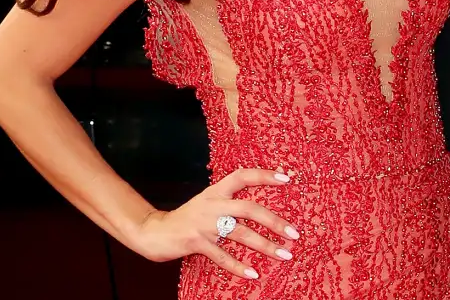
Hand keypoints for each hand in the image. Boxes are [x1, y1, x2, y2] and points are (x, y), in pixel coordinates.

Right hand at [134, 167, 297, 279]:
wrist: (155, 231)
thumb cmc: (188, 216)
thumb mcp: (208, 201)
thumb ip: (229, 199)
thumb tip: (259, 204)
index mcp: (216, 190)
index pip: (244, 175)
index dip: (265, 175)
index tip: (287, 178)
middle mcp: (213, 204)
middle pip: (249, 208)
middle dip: (274, 221)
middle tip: (294, 233)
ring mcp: (205, 224)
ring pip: (241, 234)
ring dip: (265, 245)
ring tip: (284, 254)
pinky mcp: (197, 243)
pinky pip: (222, 256)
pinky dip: (238, 266)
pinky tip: (253, 273)